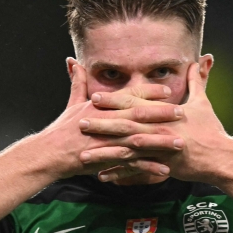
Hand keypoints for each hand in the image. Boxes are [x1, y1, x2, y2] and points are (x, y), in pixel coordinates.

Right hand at [36, 64, 184, 179]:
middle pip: (140, 115)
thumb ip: (78, 83)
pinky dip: (148, 167)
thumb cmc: (62, 129)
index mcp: (102, 106)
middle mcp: (107, 121)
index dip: (149, 92)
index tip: (167, 90)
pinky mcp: (108, 160)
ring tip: (180, 143)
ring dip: (161, 142)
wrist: (50, 154)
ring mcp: (109, 141)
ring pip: (140, 140)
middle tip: (182, 113)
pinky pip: (132, 164)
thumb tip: (73, 62)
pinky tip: (165, 170)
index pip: (129, 95)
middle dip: (162, 114)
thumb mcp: (72, 104)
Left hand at [78, 63, 232, 182]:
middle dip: (101, 123)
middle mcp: (158, 129)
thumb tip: (202, 60)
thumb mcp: (203, 102)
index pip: (134, 103)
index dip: (113, 100)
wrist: (220, 157)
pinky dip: (119, 174)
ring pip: (126, 150)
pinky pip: (136, 171)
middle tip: (80, 122)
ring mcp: (159, 149)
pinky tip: (102, 176)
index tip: (95, 97)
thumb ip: (197, 81)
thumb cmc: (211, 130)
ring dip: (104, 152)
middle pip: (124, 125)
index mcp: (163, 113)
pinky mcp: (161, 166)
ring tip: (83, 154)